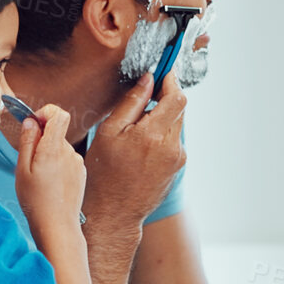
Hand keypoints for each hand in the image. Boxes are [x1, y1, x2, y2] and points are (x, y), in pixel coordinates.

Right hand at [14, 104, 85, 236]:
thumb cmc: (37, 202)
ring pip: (60, 147)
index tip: (33, 124)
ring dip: (48, 154)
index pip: (59, 114)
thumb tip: (30, 122)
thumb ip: (27, 142)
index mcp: (53, 149)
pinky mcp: (81, 173)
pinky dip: (57, 165)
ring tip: (39, 177)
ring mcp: (77, 163)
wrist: (57, 225)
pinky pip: (66, 160)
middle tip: (29, 161)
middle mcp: (69, 153)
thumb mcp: (22, 170)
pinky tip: (50, 183)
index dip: (45, 113)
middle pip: (56, 132)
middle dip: (41, 139)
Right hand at [82, 72, 186, 227]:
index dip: (171, 80)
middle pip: (179, 108)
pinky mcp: (177, 167)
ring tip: (135, 129)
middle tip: (143, 99)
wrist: (114, 213)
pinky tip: (140, 146)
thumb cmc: (104, 174)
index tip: (163, 70)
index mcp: (153, 135)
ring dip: (161, 118)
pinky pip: (173, 140)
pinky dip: (161, 134)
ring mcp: (177, 159)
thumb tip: (148, 79)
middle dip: (164, 98)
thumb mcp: (109, 133)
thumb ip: (131, 103)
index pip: (177, 97)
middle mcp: (171, 147)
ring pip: (176, 124)